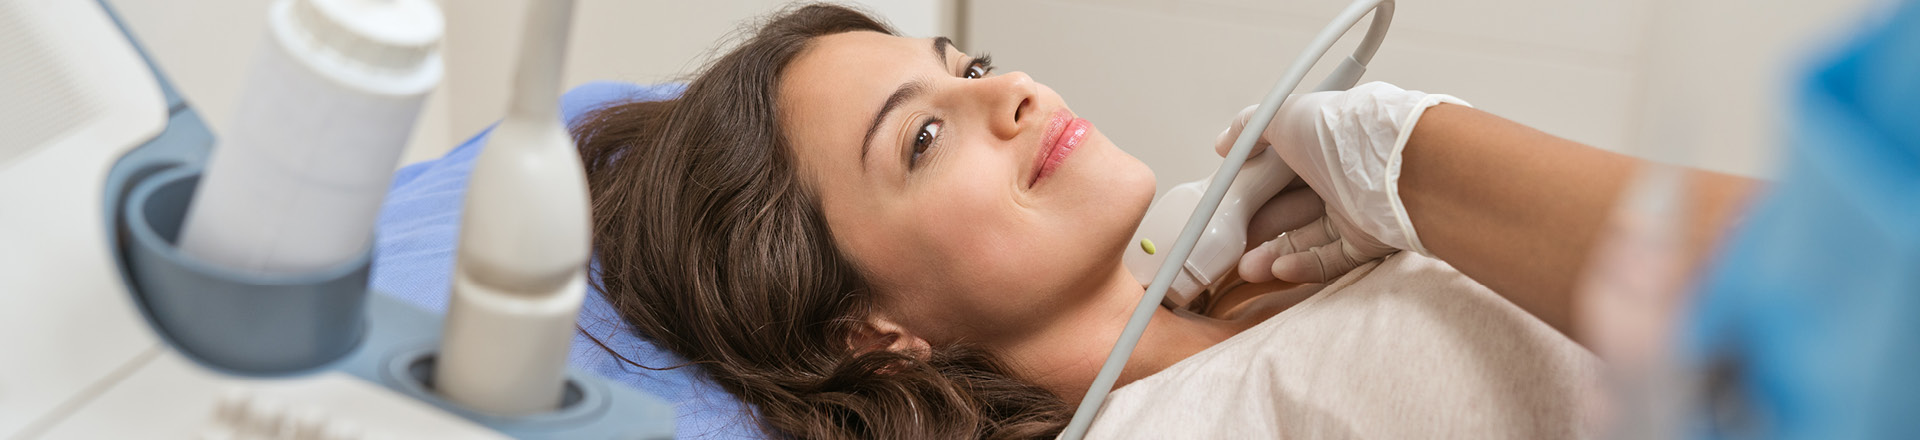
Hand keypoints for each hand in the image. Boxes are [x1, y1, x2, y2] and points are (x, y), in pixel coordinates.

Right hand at [1216, 81, 1469, 282]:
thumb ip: (1251, 127)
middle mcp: (1338, 174)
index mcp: (1320, 142)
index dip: (1252, 185)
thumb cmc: (1346, 134)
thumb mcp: (1285, 115)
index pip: (1279, 167)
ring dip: (1274, 253)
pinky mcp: (1369, 239)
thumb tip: (1226, 141)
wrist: (1397, 169)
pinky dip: (1303, 266)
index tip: (1230, 201)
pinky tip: (1279, 269)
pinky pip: (1331, 258)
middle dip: (1258, 225)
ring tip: (1247, 266)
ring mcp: (1354, 208)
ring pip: (1307, 236)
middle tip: (1233, 240)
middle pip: (1289, 206)